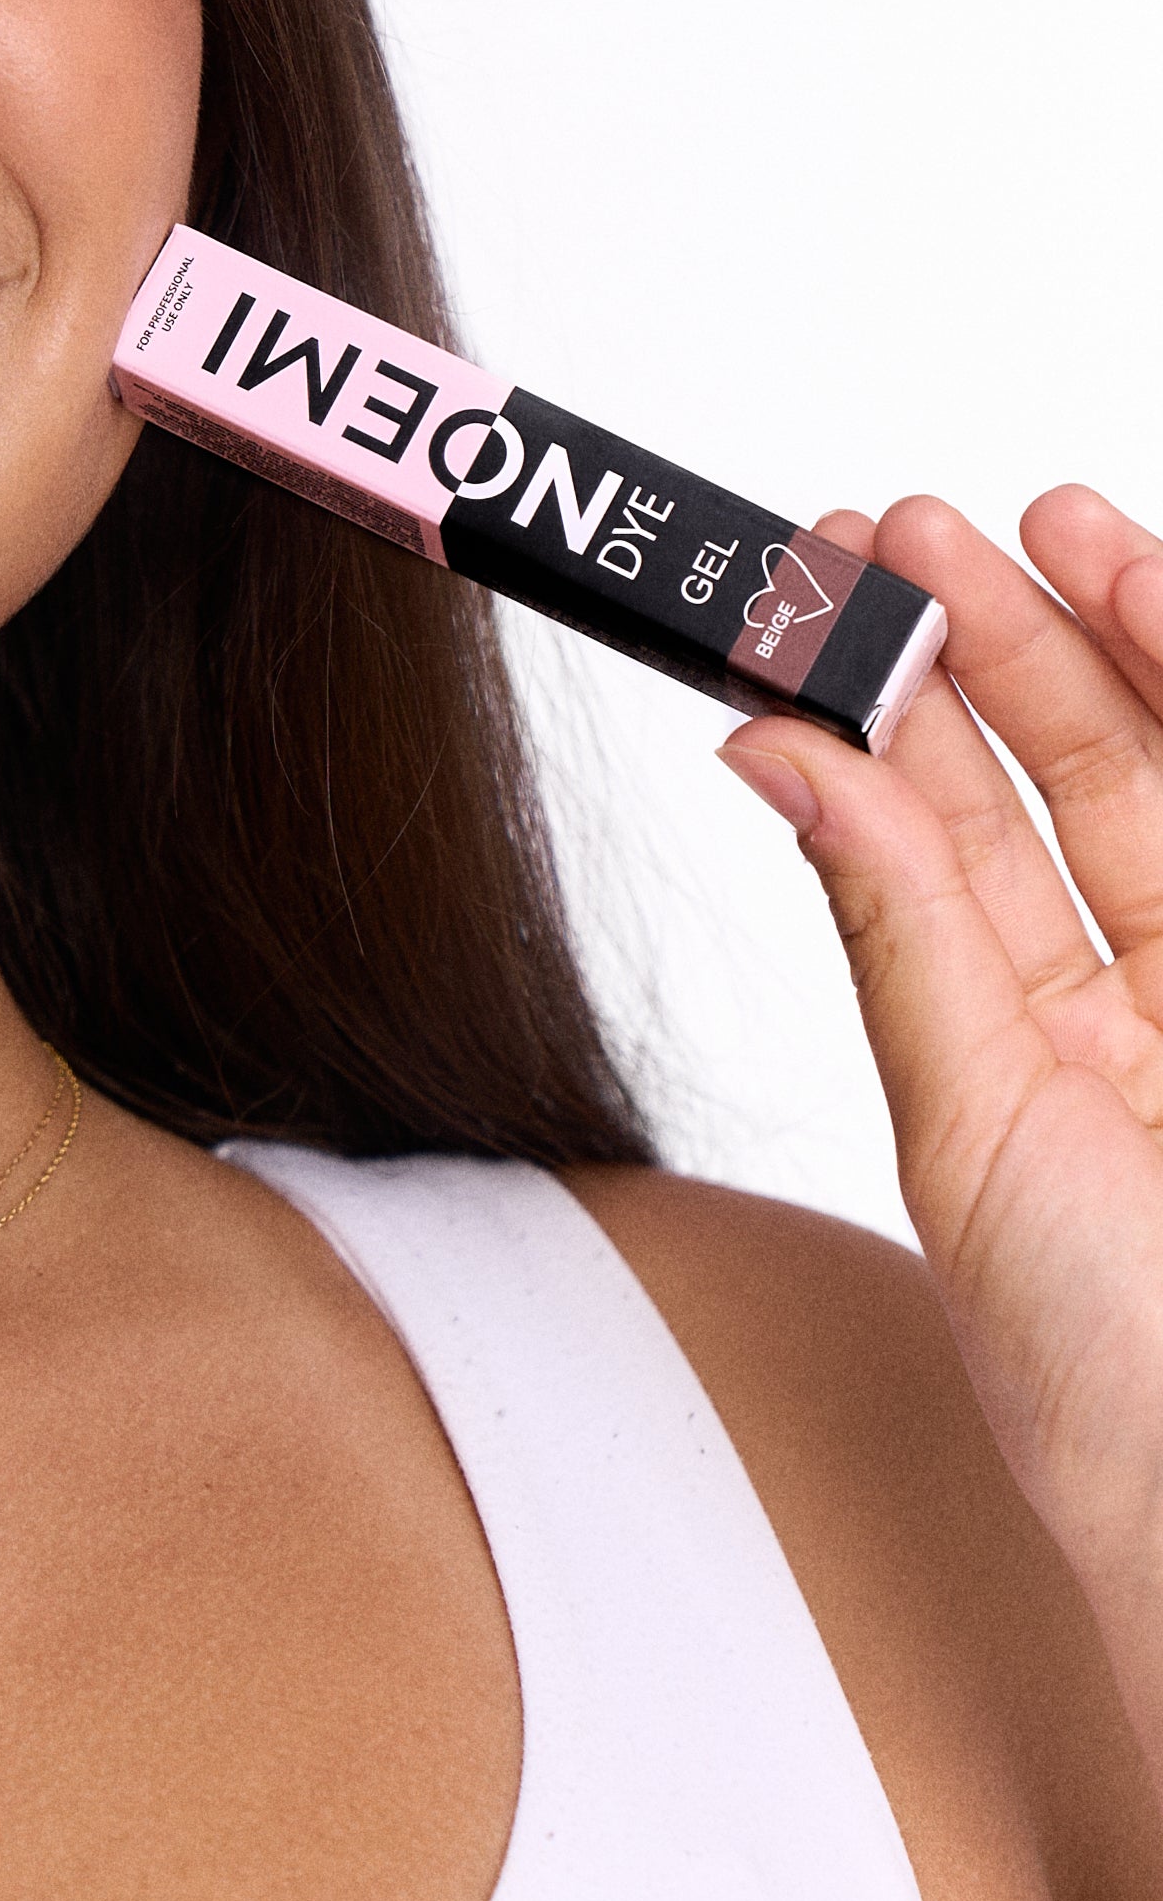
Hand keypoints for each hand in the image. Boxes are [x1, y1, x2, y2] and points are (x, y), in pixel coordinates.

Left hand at [723, 488, 1162, 1674]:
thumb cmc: (1103, 1376)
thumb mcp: (974, 1132)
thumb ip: (899, 933)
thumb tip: (776, 749)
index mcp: (1034, 1045)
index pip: (957, 839)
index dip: (902, 710)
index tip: (825, 595)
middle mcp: (1151, 1004)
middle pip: (1079, 779)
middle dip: (1002, 643)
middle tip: (905, 529)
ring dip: (1124, 647)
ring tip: (1043, 524)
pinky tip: (1160, 611)